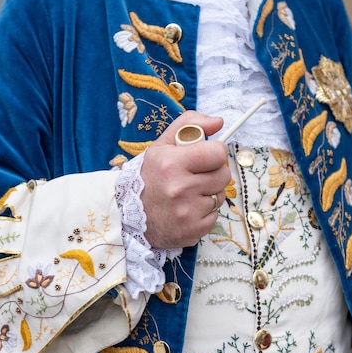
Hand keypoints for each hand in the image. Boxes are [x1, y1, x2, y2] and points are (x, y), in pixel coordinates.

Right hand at [141, 111, 230, 248]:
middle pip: (223, 175)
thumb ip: (190, 124)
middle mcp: (180, 188)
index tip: (204, 157)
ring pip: (220, 196)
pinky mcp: (193, 230)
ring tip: (188, 194)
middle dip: (212, 173)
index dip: (214, 153)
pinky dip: (205, 213)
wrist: (128, 214)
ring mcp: (187, 212)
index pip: (218, 153)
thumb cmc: (150, 176)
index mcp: (172, 163)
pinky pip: (215, 216)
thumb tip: (218, 122)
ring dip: (209, 194)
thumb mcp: (162, 145)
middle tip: (194, 176)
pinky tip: (188, 209)